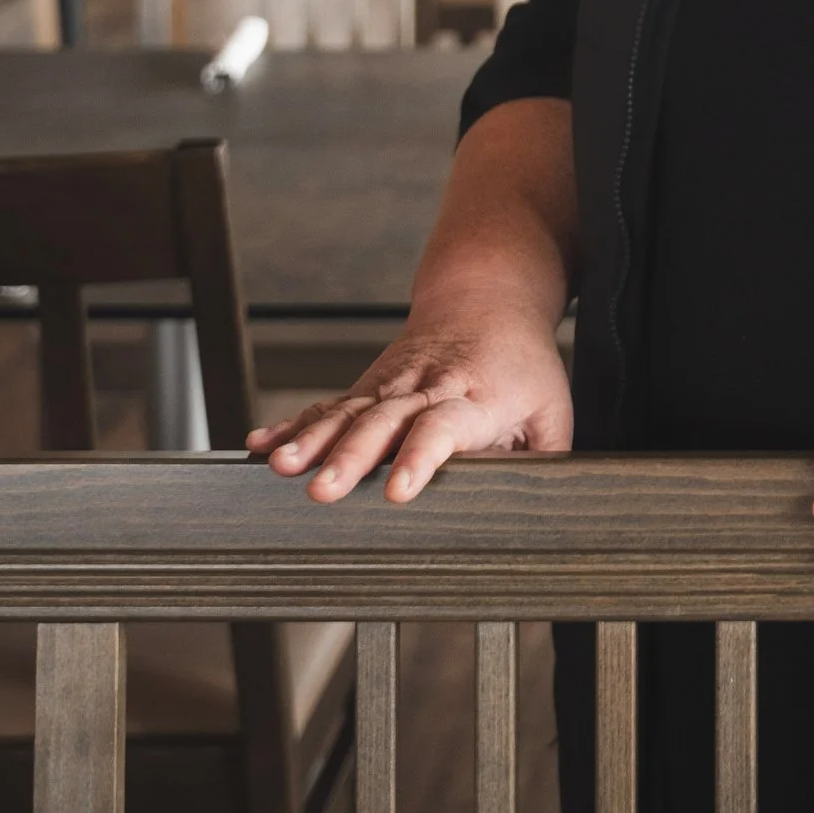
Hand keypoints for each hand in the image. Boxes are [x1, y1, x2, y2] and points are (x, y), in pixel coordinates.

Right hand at [249, 296, 573, 503]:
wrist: (486, 299)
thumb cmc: (521, 364)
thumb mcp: (551, 412)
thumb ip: (543, 464)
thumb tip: (530, 513)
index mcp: (475, 398)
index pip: (443, 427)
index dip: (420, 458)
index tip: (397, 491)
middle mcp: (426, 387)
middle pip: (384, 421)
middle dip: (350, 457)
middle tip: (322, 491)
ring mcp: (390, 385)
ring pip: (347, 412)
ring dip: (310, 440)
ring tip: (280, 466)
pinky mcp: (368, 387)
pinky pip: (327, 407)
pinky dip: (293, 426)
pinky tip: (262, 445)